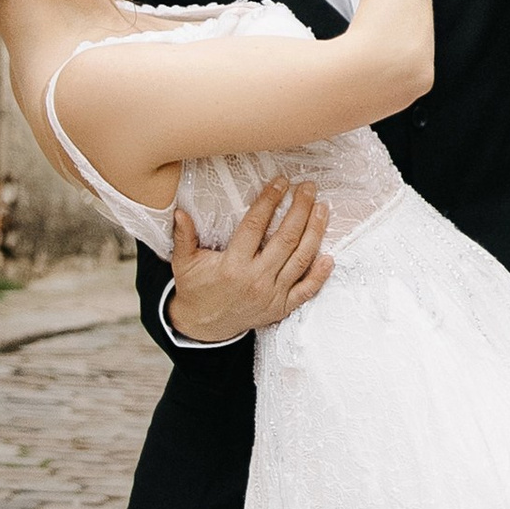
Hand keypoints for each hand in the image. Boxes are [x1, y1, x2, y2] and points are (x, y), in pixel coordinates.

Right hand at [166, 185, 333, 342]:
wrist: (204, 326)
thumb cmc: (196, 289)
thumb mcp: (184, 263)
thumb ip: (184, 237)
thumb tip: (179, 212)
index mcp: (232, 266)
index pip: (254, 226)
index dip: (269, 201)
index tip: (280, 182)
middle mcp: (255, 280)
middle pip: (285, 239)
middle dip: (300, 209)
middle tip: (308, 187)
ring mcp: (272, 295)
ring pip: (300, 259)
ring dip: (315, 232)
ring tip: (322, 208)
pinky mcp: (281, 308)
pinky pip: (306, 290)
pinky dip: (320, 275)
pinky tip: (330, 256)